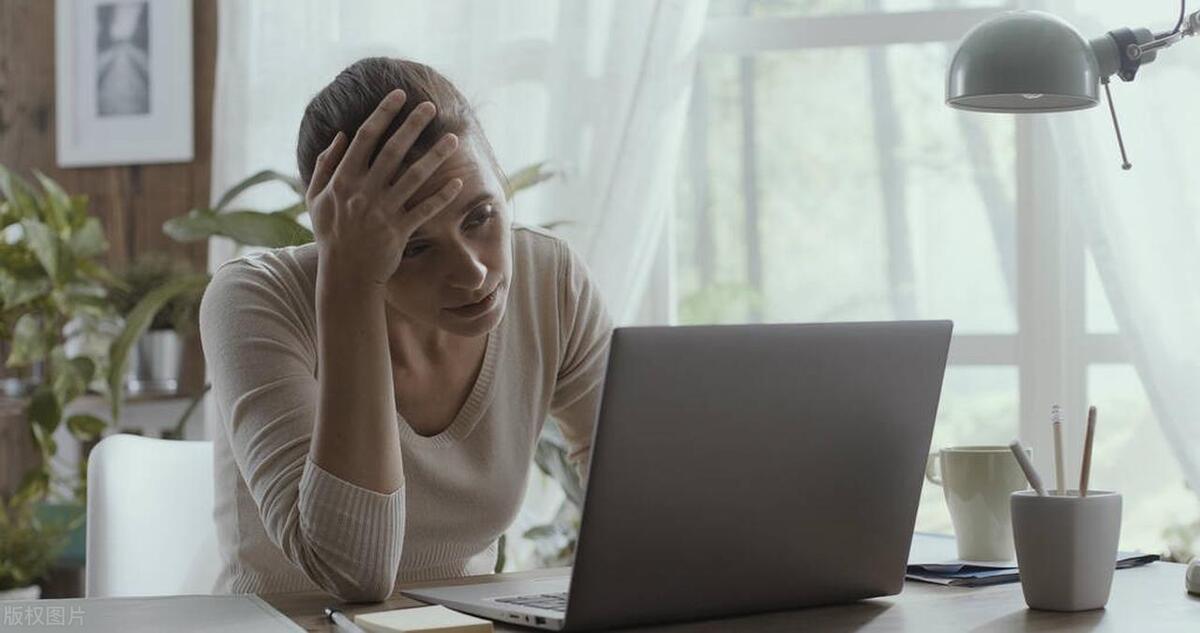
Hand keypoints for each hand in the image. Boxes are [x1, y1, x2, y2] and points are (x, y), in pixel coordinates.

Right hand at [305, 89, 462, 285]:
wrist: (344, 273)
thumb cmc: (330, 233)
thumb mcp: (315, 198)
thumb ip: (325, 165)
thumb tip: (341, 135)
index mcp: (343, 179)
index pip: (365, 138)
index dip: (383, 114)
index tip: (399, 96)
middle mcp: (364, 192)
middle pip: (392, 151)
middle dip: (412, 125)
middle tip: (430, 106)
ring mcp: (383, 211)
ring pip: (414, 177)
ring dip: (435, 156)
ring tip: (453, 139)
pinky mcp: (399, 231)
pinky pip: (425, 210)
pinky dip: (442, 196)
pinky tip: (458, 181)